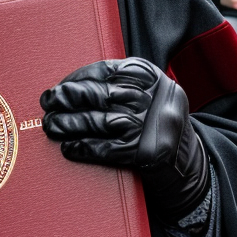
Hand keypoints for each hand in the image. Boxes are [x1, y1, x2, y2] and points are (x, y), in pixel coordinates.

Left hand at [40, 57, 209, 221]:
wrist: (188, 166)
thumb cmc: (155, 127)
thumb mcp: (147, 96)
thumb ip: (117, 85)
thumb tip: (70, 86)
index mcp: (152, 77)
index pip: (106, 70)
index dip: (78, 78)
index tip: (59, 85)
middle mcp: (154, 98)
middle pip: (101, 94)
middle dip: (69, 98)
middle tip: (48, 102)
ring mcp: (152, 126)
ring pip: (100, 121)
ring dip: (70, 124)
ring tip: (51, 125)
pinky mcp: (147, 153)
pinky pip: (107, 148)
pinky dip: (84, 148)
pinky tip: (69, 146)